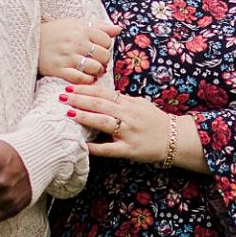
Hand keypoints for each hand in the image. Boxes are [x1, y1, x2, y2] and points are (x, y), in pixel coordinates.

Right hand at [39, 15, 117, 82]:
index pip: (107, 40)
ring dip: (98, 72)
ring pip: (94, 68)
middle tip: (100, 62)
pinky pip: (80, 79)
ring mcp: (68, 56)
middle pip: (103, 55)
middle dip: (104, 61)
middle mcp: (77, 42)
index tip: (101, 50)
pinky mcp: (59, 69)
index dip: (107, 47)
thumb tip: (119, 29)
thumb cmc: (57, 31)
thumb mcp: (76, 23)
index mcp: (82, 29)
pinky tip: (87, 78)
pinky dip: (87, 80)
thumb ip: (99, 27)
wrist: (32, 40)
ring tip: (95, 71)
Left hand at [60, 81, 203, 170]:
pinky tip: (84, 146)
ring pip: (104, 122)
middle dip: (80, 99)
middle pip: (100, 104)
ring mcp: (128, 132)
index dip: (86, 89)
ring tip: (69, 113)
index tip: (70, 86)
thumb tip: (102, 95)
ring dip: (85, 117)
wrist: (173, 138)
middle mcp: (127, 115)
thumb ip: (121, 100)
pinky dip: (97, 148)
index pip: (103, 92)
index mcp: (128, 103)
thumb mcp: (139, 104)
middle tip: (62, 96)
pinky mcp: (129, 150)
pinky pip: (110, 149)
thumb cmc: (153, 120)